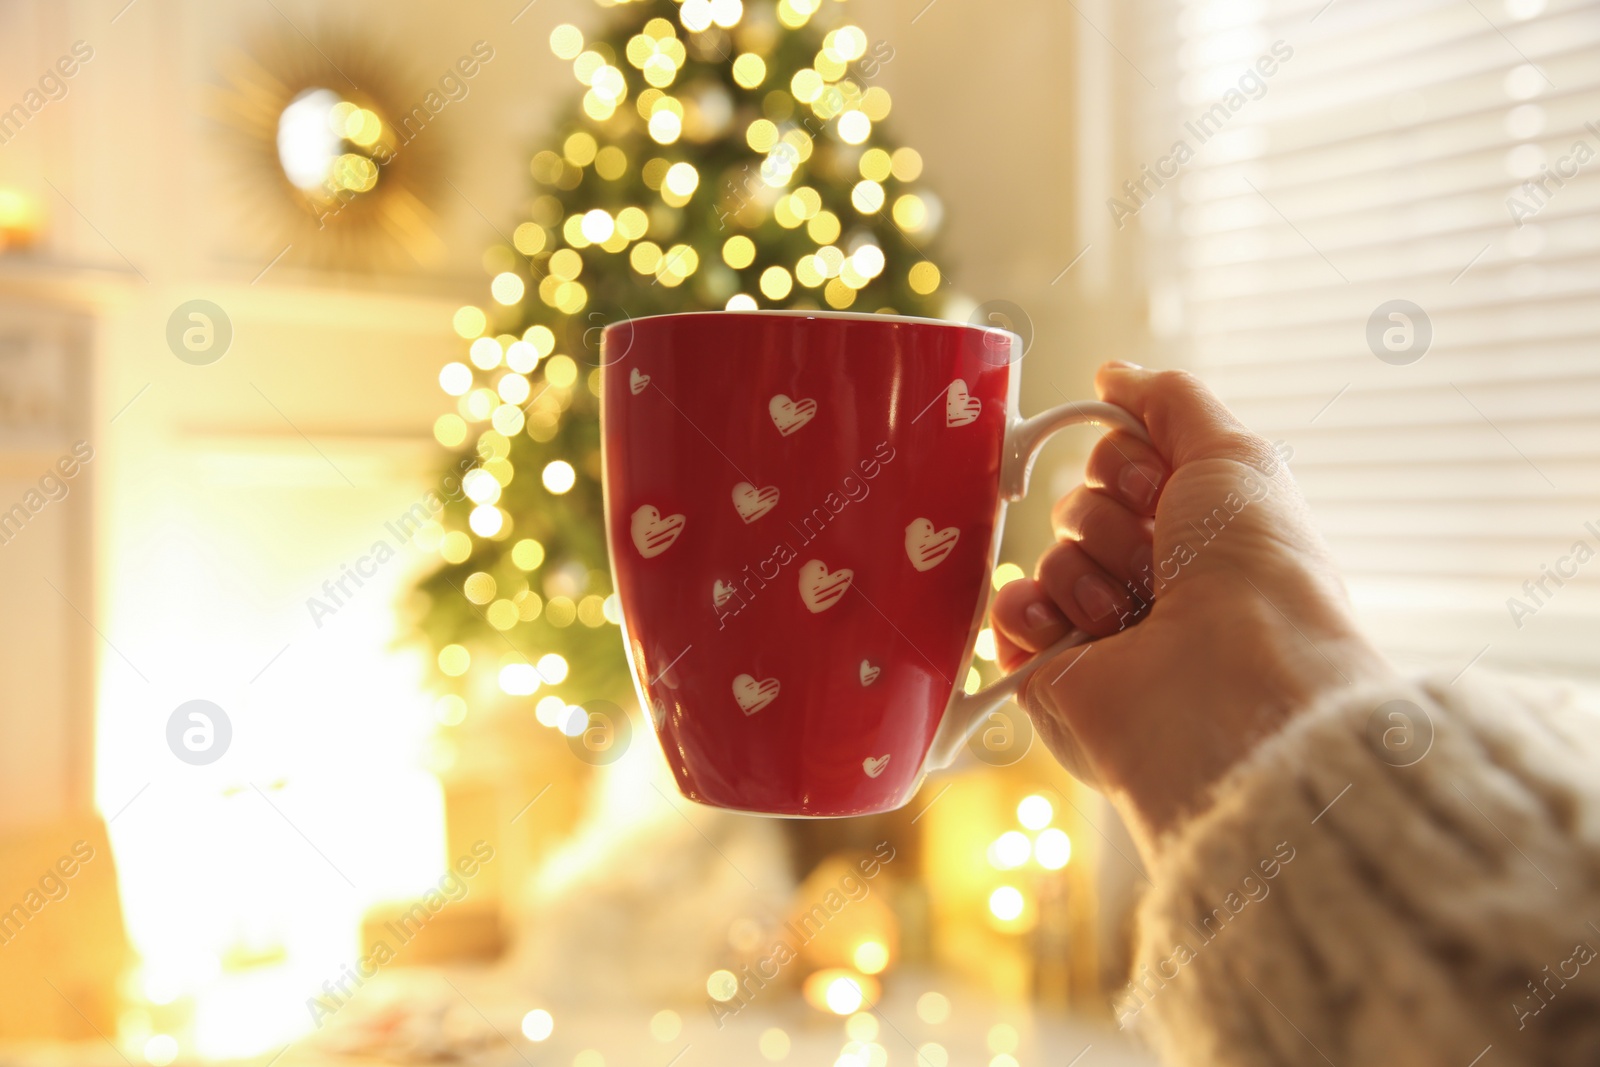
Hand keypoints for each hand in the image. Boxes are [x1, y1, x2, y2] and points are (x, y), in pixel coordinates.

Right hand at [991, 364, 1394, 853]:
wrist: (1232, 683)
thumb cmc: (1254, 570)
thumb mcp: (1233, 454)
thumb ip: (1169, 400)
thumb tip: (1111, 374)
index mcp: (1196, 534)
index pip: (1118, 465)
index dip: (1128, 464)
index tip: (1160, 487)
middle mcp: (1153, 584)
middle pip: (1080, 507)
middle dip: (1110, 521)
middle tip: (1156, 563)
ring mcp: (1102, 633)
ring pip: (1048, 557)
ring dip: (1085, 573)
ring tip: (1130, 616)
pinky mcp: (1054, 678)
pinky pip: (1006, 615)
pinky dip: (1028, 612)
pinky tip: (1068, 630)